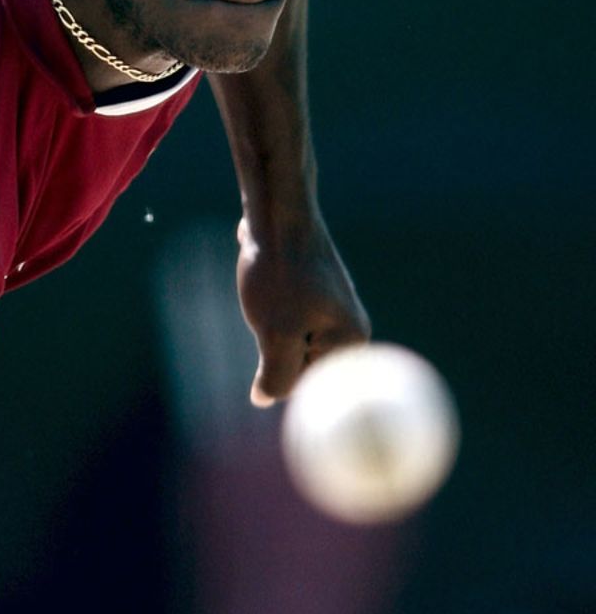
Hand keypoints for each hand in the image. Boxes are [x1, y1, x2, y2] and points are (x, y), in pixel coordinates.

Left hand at [235, 209, 369, 406]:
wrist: (275, 213)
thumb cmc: (279, 271)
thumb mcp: (276, 334)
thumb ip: (277, 377)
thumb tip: (265, 400)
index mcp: (351, 341)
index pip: (313, 387)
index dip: (285, 379)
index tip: (271, 360)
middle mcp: (349, 327)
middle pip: (302, 367)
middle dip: (275, 353)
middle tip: (268, 318)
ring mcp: (330, 309)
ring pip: (287, 342)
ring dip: (267, 332)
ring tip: (266, 301)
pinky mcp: (309, 294)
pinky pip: (283, 320)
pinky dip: (266, 314)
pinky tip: (263, 288)